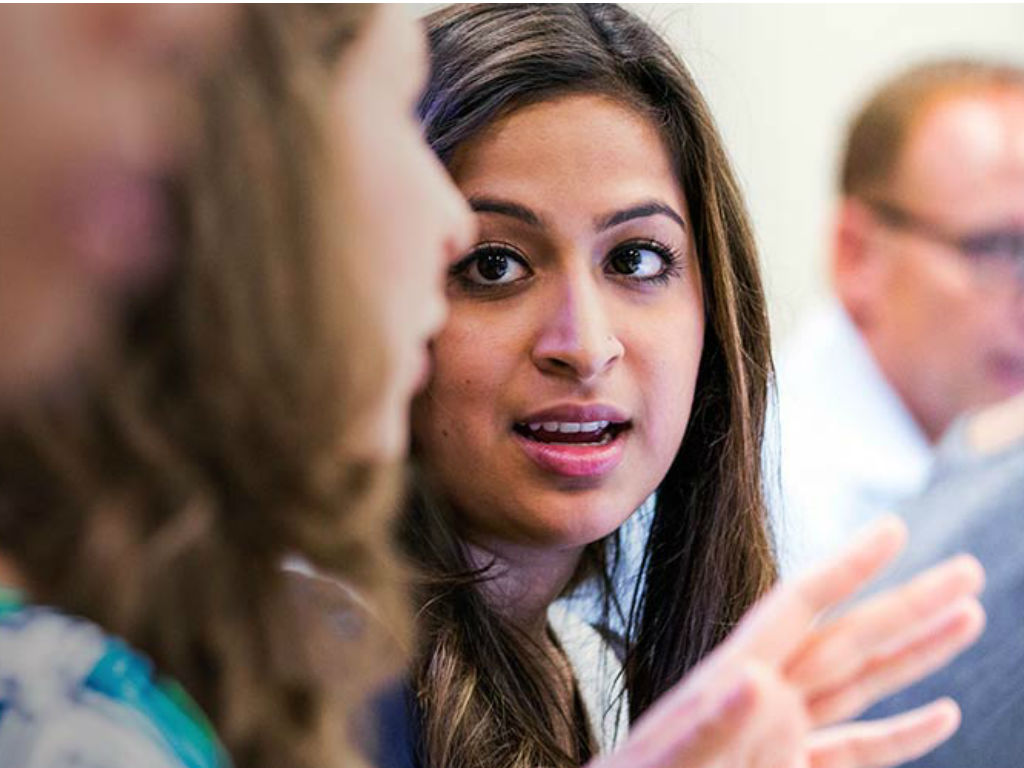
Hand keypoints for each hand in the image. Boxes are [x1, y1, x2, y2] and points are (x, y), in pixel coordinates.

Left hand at [587, 516, 984, 767]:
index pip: (799, 608)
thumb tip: (756, 680)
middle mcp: (763, 699)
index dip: (846, 567)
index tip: (895, 528)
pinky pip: (854, 752)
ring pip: (860, 686)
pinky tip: (940, 714)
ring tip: (968, 618)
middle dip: (908, 605)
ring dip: (914, 656)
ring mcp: (779, 739)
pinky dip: (900, 735)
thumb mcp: (668, 765)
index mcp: (731, 681)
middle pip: (847, 640)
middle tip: (969, 570)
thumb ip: (710, 727)